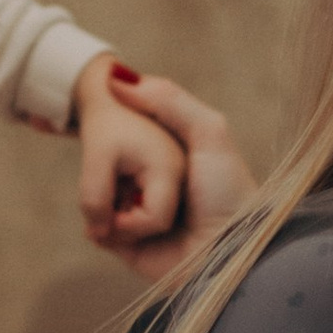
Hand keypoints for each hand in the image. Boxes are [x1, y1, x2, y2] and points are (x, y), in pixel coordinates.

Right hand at [83, 68, 258, 281]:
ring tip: (114, 192)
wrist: (232, 256)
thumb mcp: (208, 131)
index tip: (106, 111)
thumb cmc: (229, 191)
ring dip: (100, 197)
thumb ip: (169, 100)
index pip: (136, 138)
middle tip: (101, 153)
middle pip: (115, 170)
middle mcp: (160, 191)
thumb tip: (116, 77)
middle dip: (105, 165)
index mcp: (179, 162)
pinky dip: (100, 226)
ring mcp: (145, 222)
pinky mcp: (133, 250)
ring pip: (103, 202)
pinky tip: (108, 219)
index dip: (119, 126)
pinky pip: (103, 234)